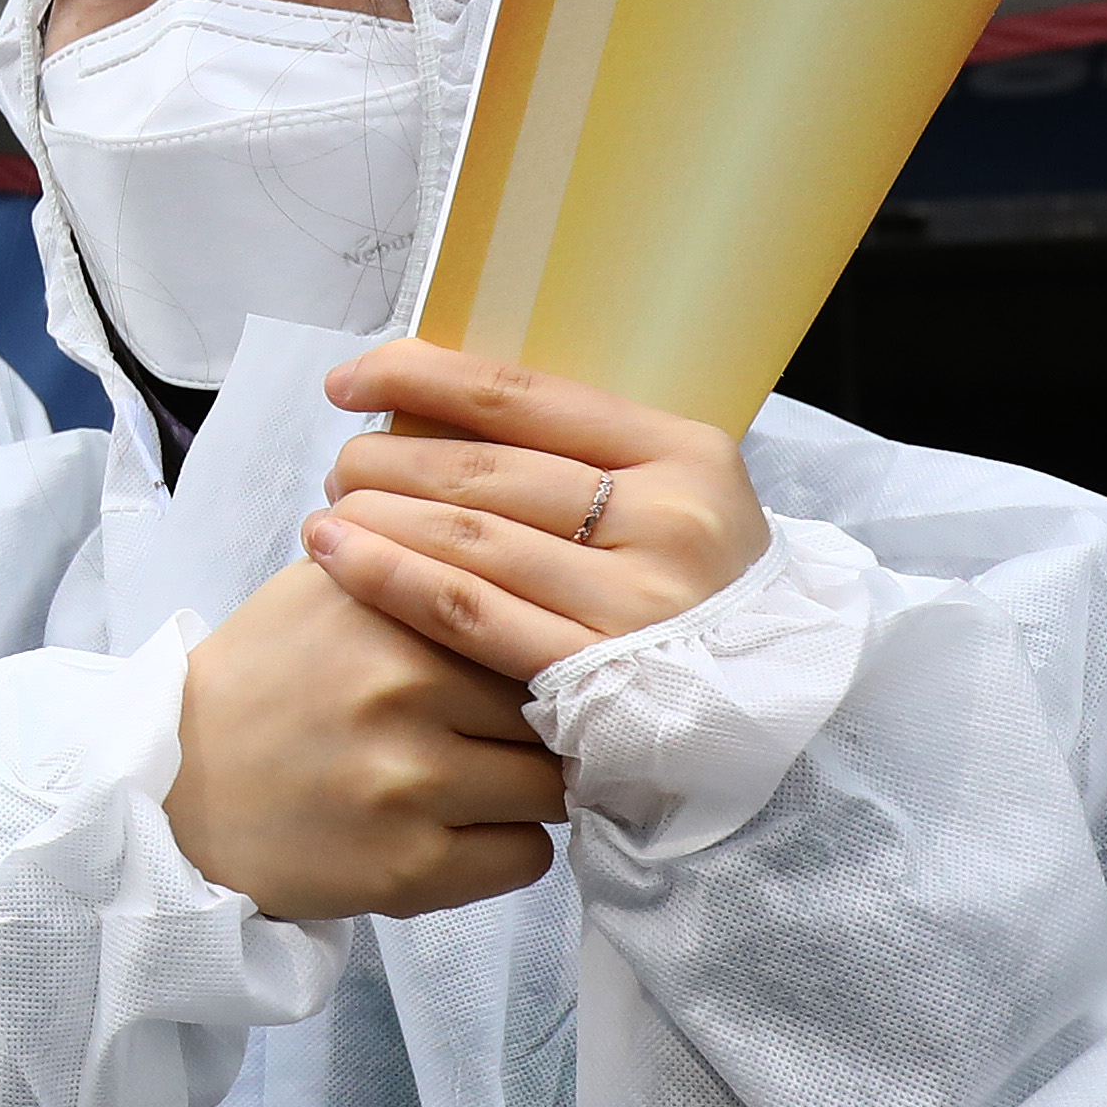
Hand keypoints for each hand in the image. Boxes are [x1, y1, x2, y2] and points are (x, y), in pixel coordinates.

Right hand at [164, 557, 564, 921]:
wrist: (172, 789)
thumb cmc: (263, 682)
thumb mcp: (323, 583)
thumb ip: (418, 558)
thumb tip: (526, 549)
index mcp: (389, 609)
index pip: (532, 625)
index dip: (538, 652)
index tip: (524, 670)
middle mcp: (402, 690)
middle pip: (555, 707)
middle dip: (540, 723)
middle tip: (494, 733)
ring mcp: (407, 784)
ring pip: (553, 787)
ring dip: (527, 790)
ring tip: (475, 781)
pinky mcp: (407, 869)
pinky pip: (526, 857)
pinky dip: (504, 848)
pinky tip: (454, 830)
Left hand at [290, 341, 767, 684]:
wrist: (780, 731)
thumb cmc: (705, 607)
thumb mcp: (680, 509)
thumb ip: (594, 466)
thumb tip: (453, 414)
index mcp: (685, 455)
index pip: (523, 392)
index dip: (422, 375)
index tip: (352, 378)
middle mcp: (667, 519)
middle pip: (486, 467)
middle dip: (390, 457)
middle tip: (340, 464)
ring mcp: (634, 600)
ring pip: (470, 536)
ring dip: (378, 514)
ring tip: (326, 509)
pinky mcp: (594, 673)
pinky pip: (467, 613)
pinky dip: (390, 577)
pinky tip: (336, 557)